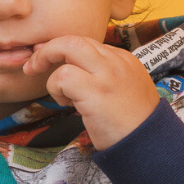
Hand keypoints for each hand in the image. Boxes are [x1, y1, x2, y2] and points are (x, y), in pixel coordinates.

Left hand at [25, 35, 161, 148]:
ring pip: (67, 48)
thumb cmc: (134, 124)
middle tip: (33, 66)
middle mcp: (116, 61)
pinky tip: (67, 104)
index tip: (49, 61)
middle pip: (75, 39)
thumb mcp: (126, 90)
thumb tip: (70, 73)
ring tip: (60, 96)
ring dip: (52, 73)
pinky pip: (63, 77)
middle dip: (49, 50)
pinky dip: (56, 89)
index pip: (88, 44)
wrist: (150, 144)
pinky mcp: (96, 91)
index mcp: (124, 60)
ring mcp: (107, 74)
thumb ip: (103, 77)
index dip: (64, 51)